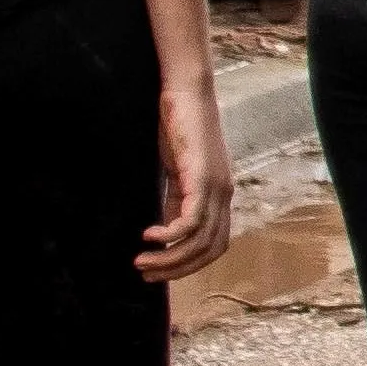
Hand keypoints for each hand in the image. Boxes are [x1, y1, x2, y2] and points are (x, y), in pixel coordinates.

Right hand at [140, 76, 235, 281]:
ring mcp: (216, 186)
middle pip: (211, 250)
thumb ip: (174, 199)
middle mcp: (224, 195)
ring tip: (142, 262)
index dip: (189, 265)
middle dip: (178, 269)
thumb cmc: (178, 128)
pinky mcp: (202, 176)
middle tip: (146, 274)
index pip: (214, 246)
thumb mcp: (176, 172)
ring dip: (170, 258)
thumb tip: (164, 230)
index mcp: (220, 195)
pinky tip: (149, 235)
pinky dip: (170, 235)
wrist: (186, 91)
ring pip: (200, 240)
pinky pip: (191, 219)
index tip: (159, 272)